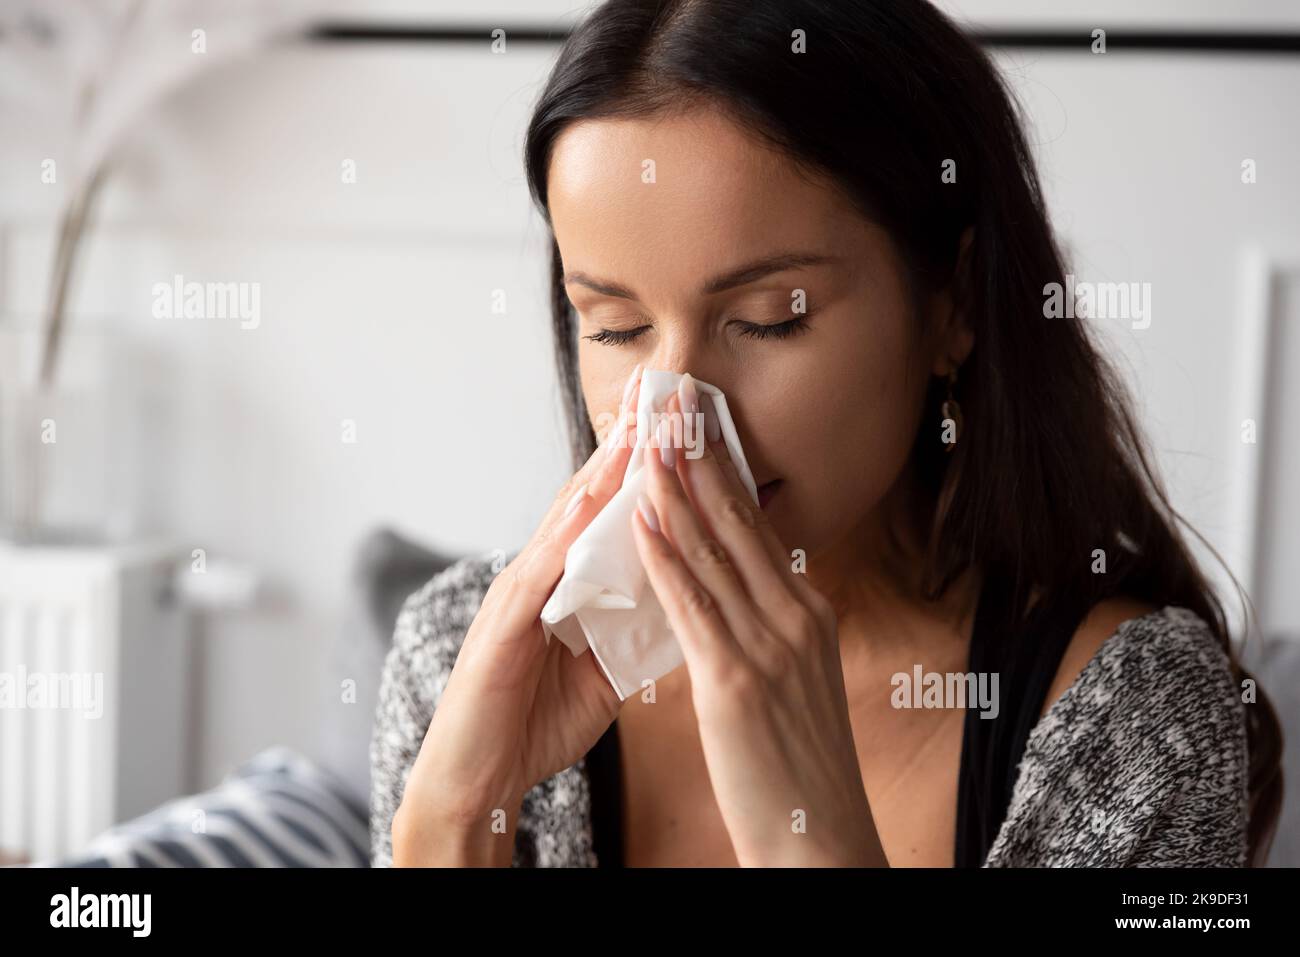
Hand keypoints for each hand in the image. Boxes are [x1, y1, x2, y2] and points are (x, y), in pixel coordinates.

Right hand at [392, 366, 641, 865]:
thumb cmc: (533, 725)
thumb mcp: (600, 673)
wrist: (476, 783)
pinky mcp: (502, 625)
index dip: (643, 466)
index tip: (679, 421)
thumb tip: (677, 607)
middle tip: (661, 391)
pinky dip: (566, 533)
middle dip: (624, 445)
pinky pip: (539, 571)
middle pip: (587, 497)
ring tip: (637, 424)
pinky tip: (592, 500)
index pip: (608, 512)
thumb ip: (630, 632)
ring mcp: (516, 594)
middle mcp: (539, 576)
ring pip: (564, 520)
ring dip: (601, 470)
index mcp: (565, 586)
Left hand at [629, 383, 887, 866]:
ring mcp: (770, 646)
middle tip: (673, 406)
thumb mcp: (797, 681)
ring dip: (675, 492)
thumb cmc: (799, 765)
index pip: (759, 529)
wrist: (822, 837)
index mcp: (809, 614)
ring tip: (648, 442)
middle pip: (739, 524)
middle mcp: (796, 618)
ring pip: (714, 552)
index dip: (724, 474)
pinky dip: (664, 556)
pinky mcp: (737, 680)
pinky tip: (641, 520)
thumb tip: (741, 590)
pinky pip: (692, 605)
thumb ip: (771, 629)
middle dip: (700, 460)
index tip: (698, 429)